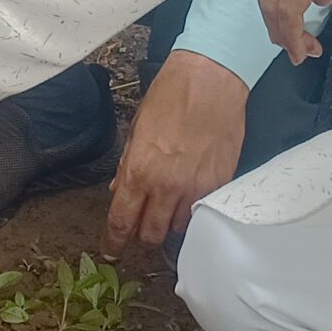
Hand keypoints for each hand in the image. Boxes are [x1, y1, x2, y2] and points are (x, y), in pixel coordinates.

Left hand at [104, 53, 246, 255]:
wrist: (211, 80)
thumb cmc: (172, 95)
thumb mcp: (137, 127)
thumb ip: (128, 163)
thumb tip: (119, 188)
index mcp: (139, 171)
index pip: (122, 221)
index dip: (114, 241)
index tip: (111, 250)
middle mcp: (166, 187)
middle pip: (150, 234)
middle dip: (142, 236)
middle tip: (141, 229)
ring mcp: (196, 189)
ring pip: (178, 228)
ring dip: (169, 224)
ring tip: (167, 210)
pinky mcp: (220, 185)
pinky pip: (202, 212)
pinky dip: (193, 212)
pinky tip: (189, 199)